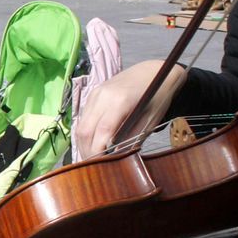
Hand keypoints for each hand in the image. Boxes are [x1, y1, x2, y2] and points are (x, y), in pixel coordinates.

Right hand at [72, 60, 186, 158]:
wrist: (152, 70)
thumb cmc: (157, 96)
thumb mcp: (150, 121)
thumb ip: (132, 139)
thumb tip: (117, 158)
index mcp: (120, 101)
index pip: (101, 133)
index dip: (98, 153)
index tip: (100, 167)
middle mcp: (102, 96)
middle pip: (85, 131)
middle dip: (87, 151)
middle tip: (93, 167)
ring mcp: (95, 94)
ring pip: (80, 125)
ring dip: (83, 143)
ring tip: (92, 157)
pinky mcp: (92, 94)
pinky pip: (83, 118)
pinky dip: (86, 133)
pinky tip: (93, 142)